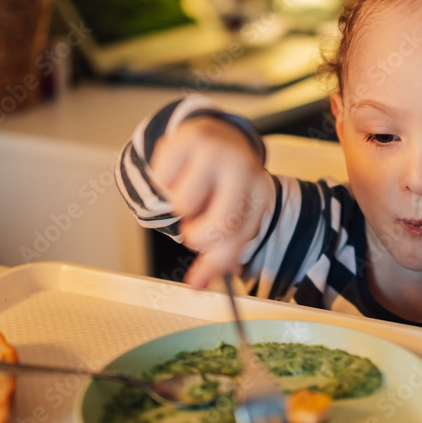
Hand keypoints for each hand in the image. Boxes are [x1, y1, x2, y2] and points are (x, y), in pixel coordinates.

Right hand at [150, 116, 272, 288]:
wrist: (217, 136)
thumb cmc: (224, 185)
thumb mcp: (230, 217)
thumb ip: (216, 254)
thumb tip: (196, 286)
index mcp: (259, 192)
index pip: (240, 236)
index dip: (217, 262)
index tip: (196, 283)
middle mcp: (243, 169)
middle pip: (219, 224)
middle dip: (198, 237)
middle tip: (194, 231)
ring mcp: (215, 151)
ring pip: (183, 204)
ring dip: (181, 206)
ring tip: (191, 192)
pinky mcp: (187, 138)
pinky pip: (162, 180)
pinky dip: (165, 183)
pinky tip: (180, 173)